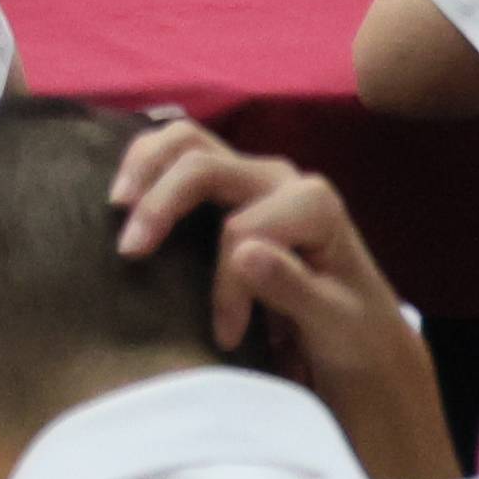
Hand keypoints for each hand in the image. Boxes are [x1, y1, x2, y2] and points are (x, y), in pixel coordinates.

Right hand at [105, 118, 453, 478]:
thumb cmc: (352, 331)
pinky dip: (148, 165)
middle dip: (160, 202)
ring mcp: (255, 176)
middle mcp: (281, 177)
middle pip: (202, 162)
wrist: (362, 332)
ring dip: (144, 167)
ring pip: (186, 141)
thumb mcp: (334, 322)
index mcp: (312, 204)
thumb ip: (293, 287)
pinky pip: (181, 155)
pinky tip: (127, 192)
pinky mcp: (233, 186)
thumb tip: (241, 253)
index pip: (240, 232)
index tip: (226, 337)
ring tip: (117, 205)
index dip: (225, 287)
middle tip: (129, 251)